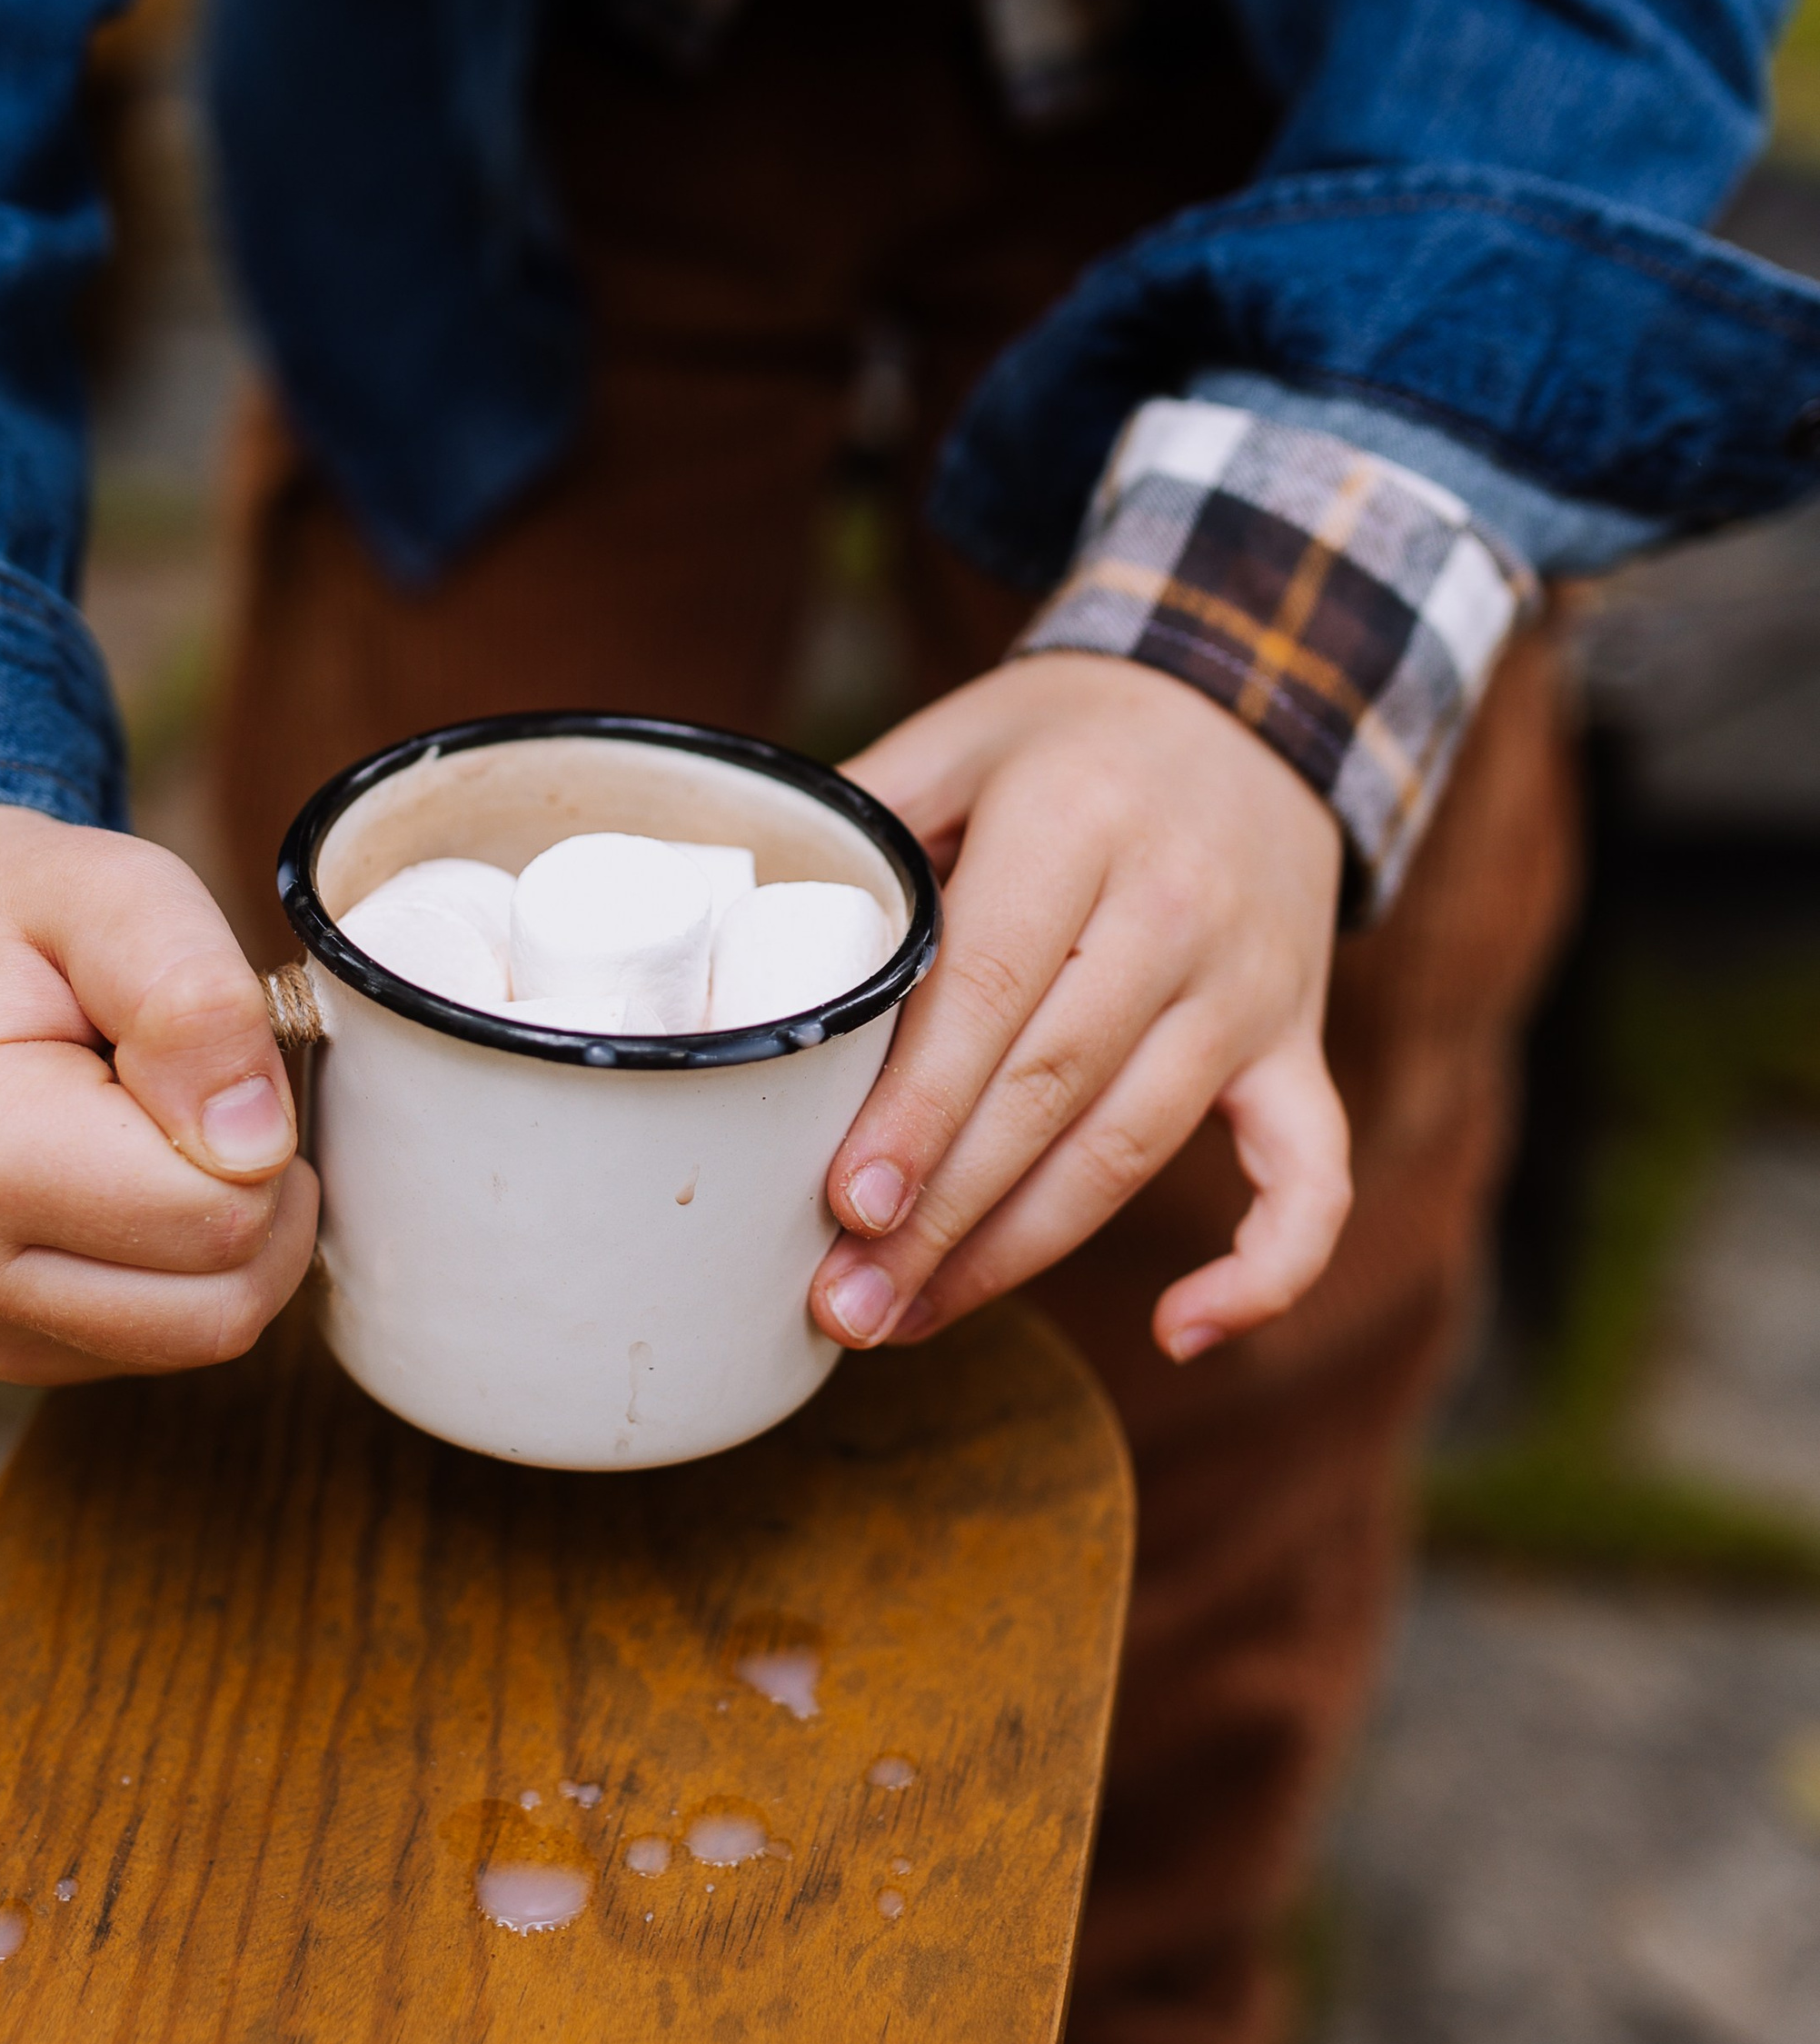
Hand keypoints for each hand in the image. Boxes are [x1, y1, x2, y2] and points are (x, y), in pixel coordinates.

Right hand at [0, 804, 317, 1384]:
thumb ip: (195, 1002)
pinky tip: (128, 1183)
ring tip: (162, 1131)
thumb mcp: (120, 893)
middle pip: (221, 1306)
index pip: (223, 1215)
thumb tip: (255, 1144)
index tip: (195, 1050)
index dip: (258, 1125)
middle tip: (200, 1092)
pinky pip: (157, 1344)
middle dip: (254, 1195)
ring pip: (201, 1336)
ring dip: (226, 1238)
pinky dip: (178, 1270)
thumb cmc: (22, 918)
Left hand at [813, 654, 1350, 1362]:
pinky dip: (1265, 1266)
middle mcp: (1177, 908)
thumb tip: (734, 923)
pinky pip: (1309, 1173)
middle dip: (941, 1214)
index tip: (846, 1205)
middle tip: (845, 1303)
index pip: (989, 988)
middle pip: (1051, 1091)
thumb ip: (860, 823)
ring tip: (910, 1318)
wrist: (1251, 709)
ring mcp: (1250, 987)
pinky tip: (1179, 1334)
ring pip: (1134, 1148)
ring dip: (1019, 1254)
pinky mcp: (1298, 1043)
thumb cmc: (1071, 742)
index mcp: (1076, 823)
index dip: (920, 1108)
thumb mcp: (959, 737)